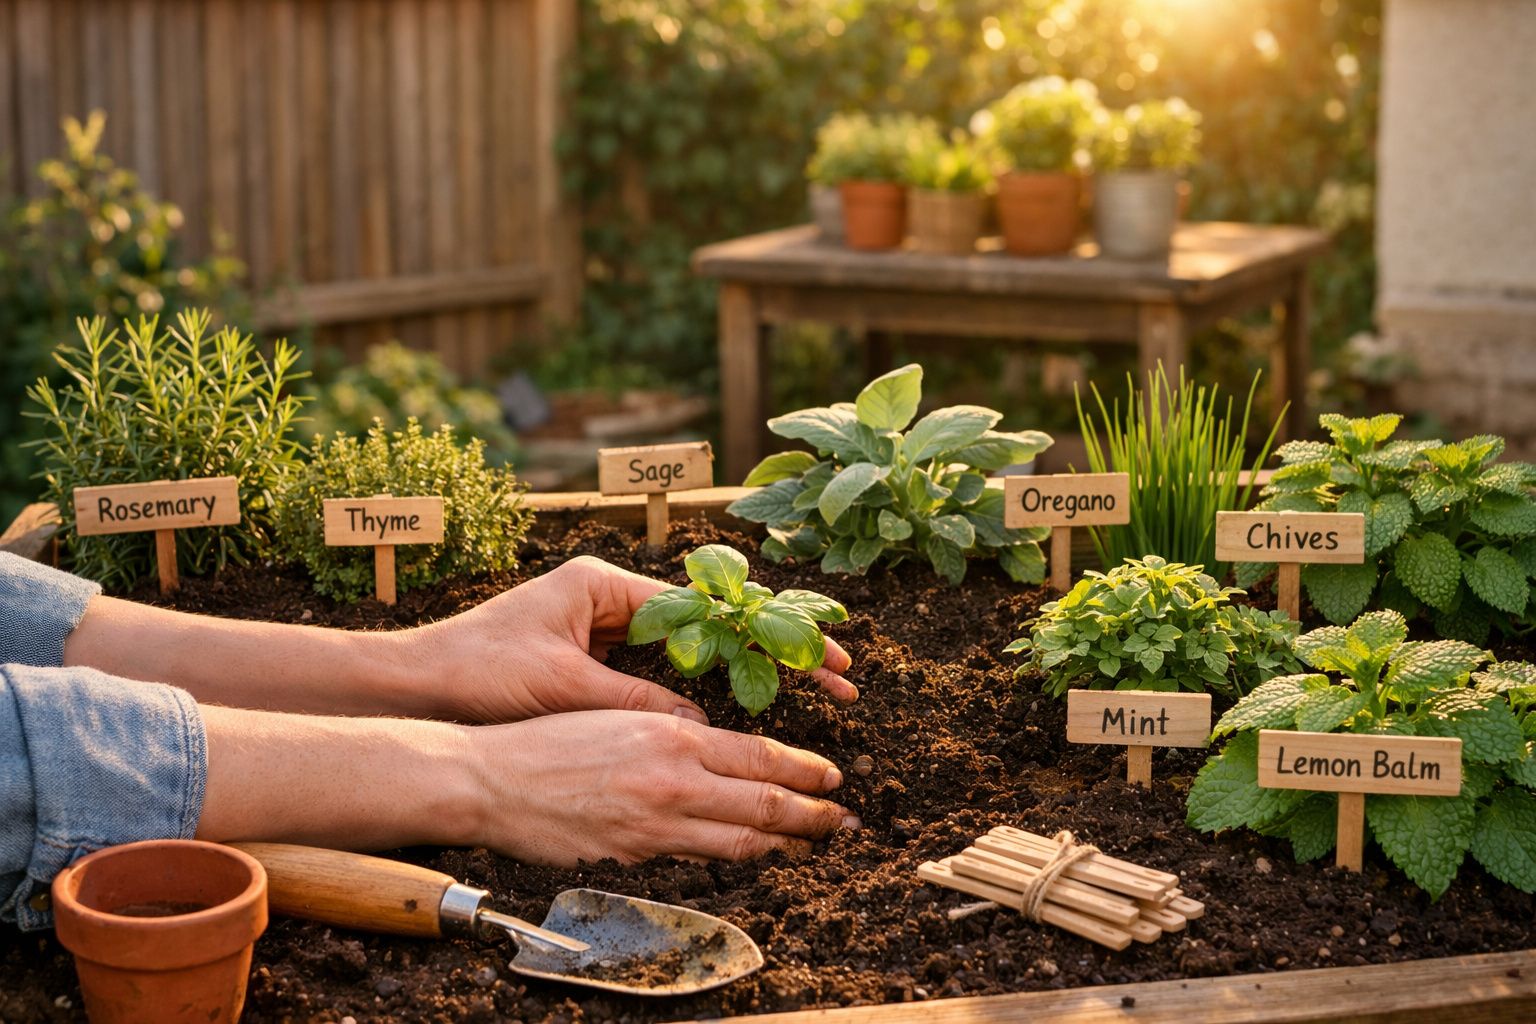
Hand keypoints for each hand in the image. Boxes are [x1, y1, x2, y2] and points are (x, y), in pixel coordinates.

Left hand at [412, 555, 857, 723]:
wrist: (418, 683)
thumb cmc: (478, 671)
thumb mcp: (563, 686)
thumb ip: (634, 705)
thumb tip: (698, 731)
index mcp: (606, 583)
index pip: (706, 604)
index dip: (765, 631)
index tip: (816, 651)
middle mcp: (613, 594)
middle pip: (714, 617)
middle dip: (773, 643)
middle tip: (838, 671)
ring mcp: (608, 620)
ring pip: (698, 641)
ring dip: (748, 662)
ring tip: (810, 682)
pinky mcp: (599, 649)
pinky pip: (668, 663)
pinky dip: (707, 680)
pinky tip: (746, 699)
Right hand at [469, 710, 859, 863]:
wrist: (492, 779)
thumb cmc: (548, 739)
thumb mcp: (620, 714)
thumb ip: (672, 731)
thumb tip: (713, 745)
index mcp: (671, 736)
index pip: (760, 756)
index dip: (805, 771)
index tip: (833, 779)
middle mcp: (672, 782)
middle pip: (764, 804)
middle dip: (813, 816)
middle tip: (845, 822)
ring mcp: (654, 827)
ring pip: (739, 842)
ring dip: (784, 845)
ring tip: (812, 845)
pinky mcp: (633, 859)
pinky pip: (695, 861)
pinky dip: (731, 861)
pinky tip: (747, 859)